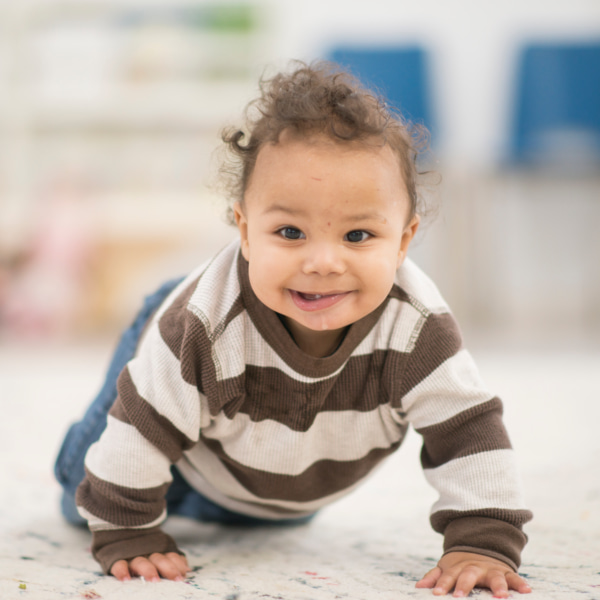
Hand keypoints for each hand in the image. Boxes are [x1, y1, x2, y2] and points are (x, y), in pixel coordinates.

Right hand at [110, 552, 189, 581]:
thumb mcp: (159, 555)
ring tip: (154, 580)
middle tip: (175, 578)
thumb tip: (187, 569)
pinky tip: (125, 579)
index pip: (171, 557)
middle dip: (168, 568)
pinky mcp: (116, 560)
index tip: (183, 574)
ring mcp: (131, 557)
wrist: (120, 532)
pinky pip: (119, 565)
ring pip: (141, 562)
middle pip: (159, 559)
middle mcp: (146, 554)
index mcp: (158, 553)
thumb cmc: (144, 553)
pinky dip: (122, 571)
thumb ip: (172, 561)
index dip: (178, 565)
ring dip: (148, 570)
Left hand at [415, 551, 531, 597]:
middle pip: (469, 575)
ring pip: (494, 576)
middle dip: (464, 585)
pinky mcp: (505, 572)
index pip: (448, 576)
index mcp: (458, 568)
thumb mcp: (447, 568)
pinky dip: (520, 583)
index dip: (442, 584)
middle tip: (459, 596)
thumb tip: (419, 587)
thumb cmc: (461, 566)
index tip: (436, 593)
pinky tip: (527, 590)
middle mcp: (474, 568)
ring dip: (498, 586)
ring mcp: (491, 569)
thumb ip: (435, 577)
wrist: (481, 547)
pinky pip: (514, 577)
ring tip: (501, 596)